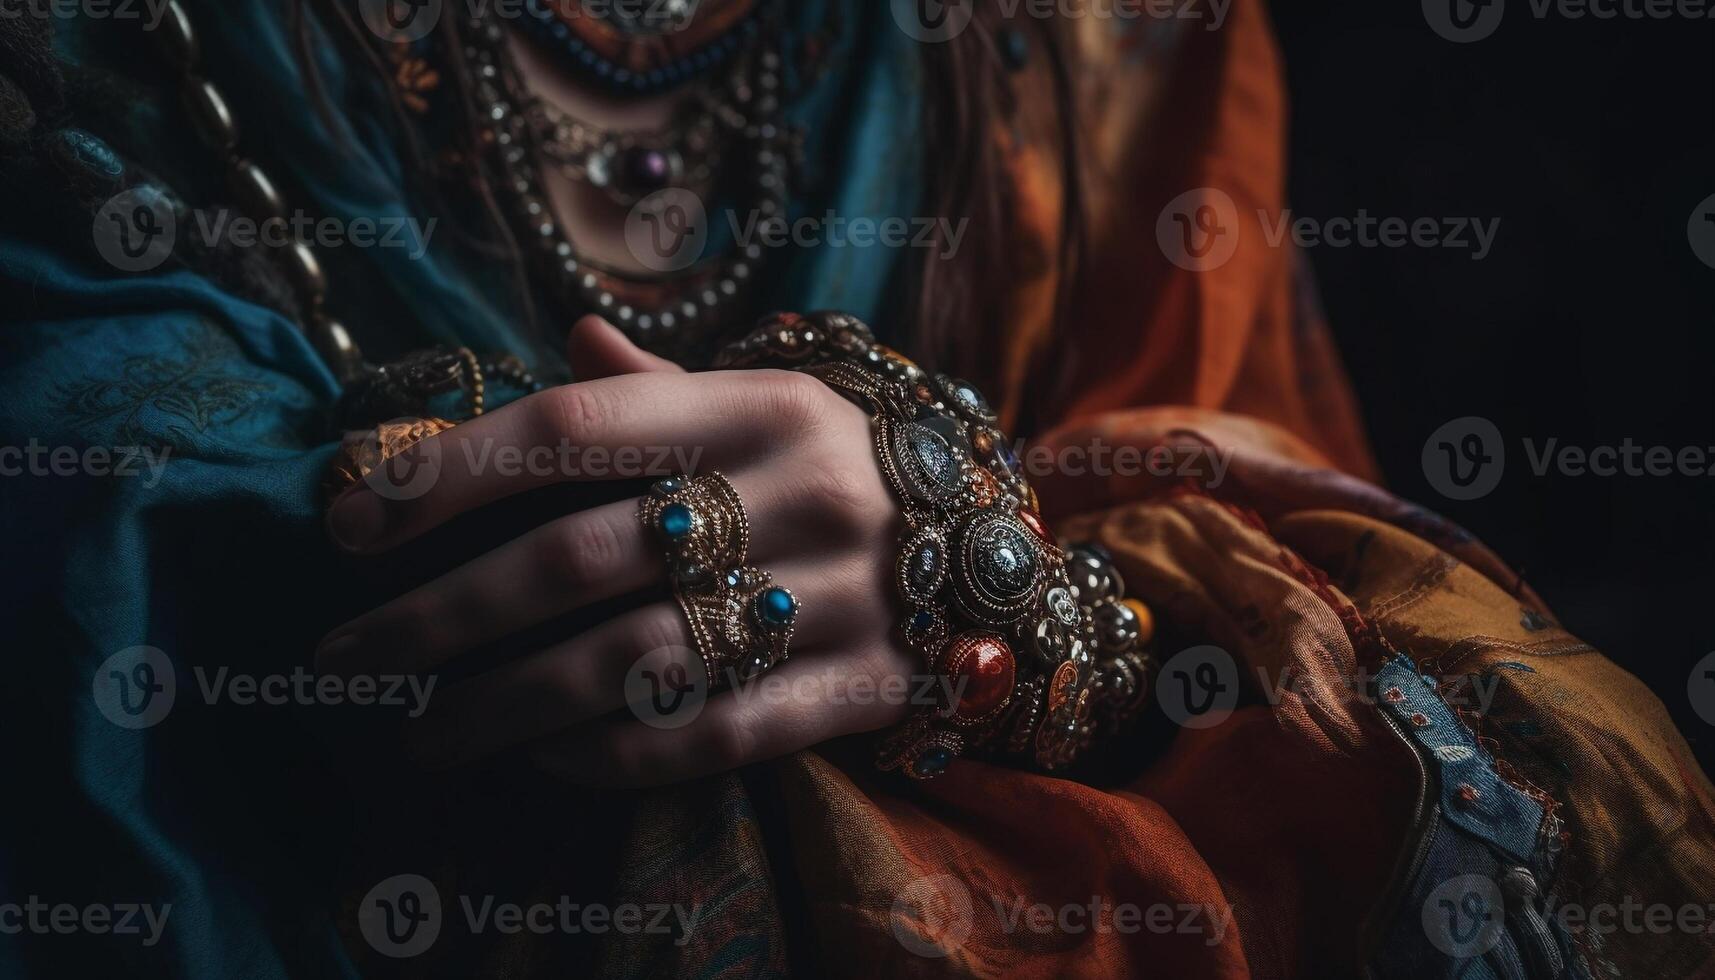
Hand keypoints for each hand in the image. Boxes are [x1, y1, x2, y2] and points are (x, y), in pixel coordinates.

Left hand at [316, 317, 914, 785]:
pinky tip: (546, 756)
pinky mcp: (865, 689)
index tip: (352, 521)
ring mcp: (838, 597)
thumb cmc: (847, 468)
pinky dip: (612, 754)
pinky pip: (714, 735)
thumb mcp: (773, 402)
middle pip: (579, 557)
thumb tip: (564, 338)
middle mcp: (799, 493)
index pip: (578, 424)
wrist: (1007, 555)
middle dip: (441, 613)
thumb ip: (666, 382)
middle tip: (350, 654)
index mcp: (762, 404)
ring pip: (634, 662)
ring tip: (421, 731)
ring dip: (504, 705)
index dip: (453, 471)